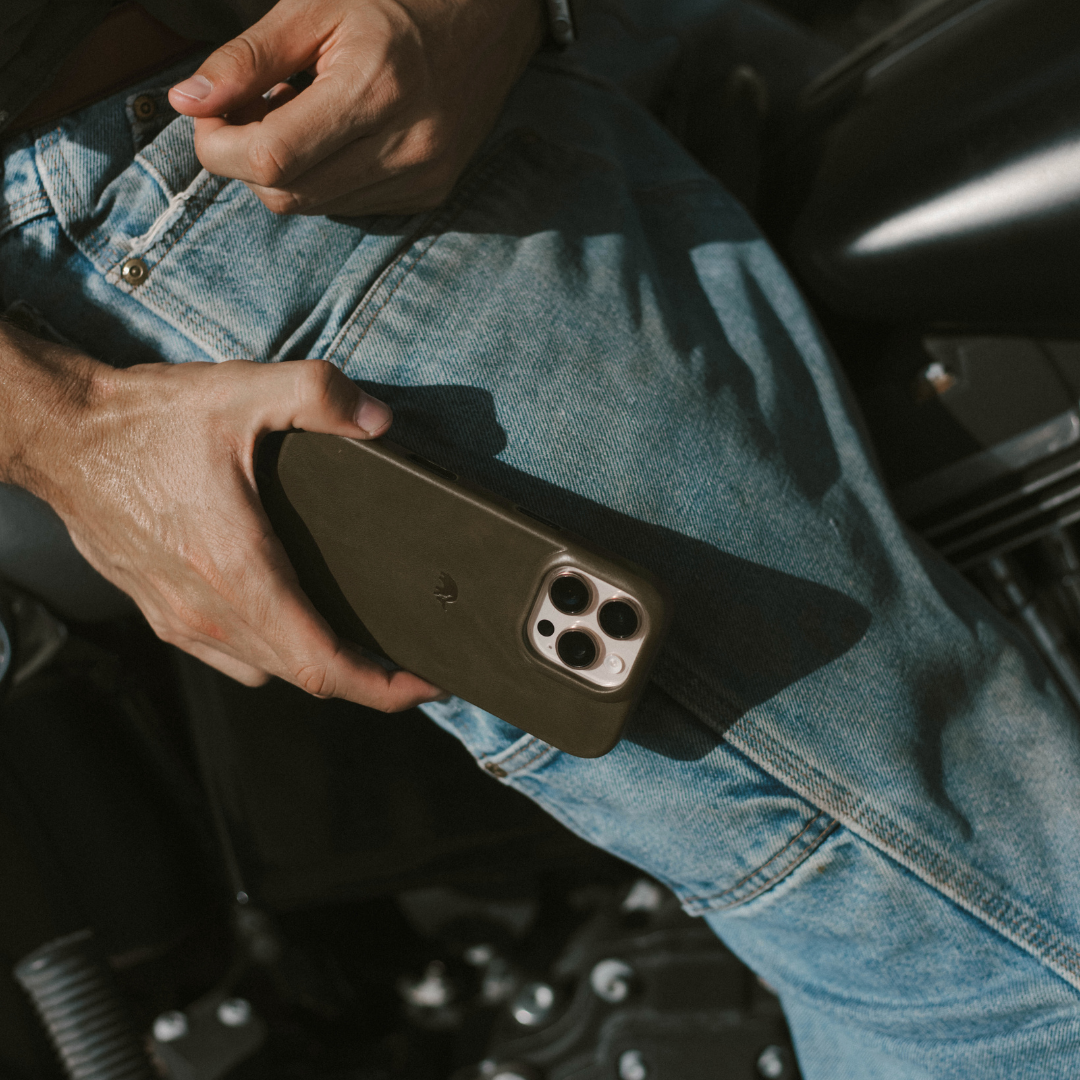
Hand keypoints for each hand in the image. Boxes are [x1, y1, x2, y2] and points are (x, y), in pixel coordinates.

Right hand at [0, 326, 441, 709]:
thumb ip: (318, 395)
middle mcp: (210, 612)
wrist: (59, 437)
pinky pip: (229, 656)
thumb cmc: (145, 422)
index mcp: (239, 572)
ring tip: (357, 644)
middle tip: (409, 663)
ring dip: (315, 668)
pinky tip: (288, 620)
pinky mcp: (160, 614)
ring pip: (266, 671)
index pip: (322, 664)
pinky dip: (271, 653)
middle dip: (366, 680)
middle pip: (304, 677)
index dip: (382, 687)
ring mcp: (180, 620)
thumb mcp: (241, 391)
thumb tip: (378, 420)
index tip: (425, 683)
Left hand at [168, 0, 544, 215]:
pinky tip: (335, 138)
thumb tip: (187, 101)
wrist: (490, 24)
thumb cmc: (397, 2)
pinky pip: (348, 207)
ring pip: (314, 207)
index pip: (272, 157)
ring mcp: (422, 176)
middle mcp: (405, 143)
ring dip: (284, 172)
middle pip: (287, 194)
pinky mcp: (429, 194)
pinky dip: (323, 180)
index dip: (219, 147)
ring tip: (295, 117)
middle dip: (246, 162)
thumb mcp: (315, 6)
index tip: (207, 116)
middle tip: (244, 113)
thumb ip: (248, 57)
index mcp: (373, 86)